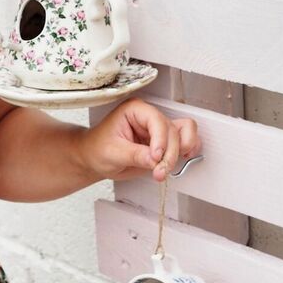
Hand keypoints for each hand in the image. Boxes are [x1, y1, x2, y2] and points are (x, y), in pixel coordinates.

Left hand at [76, 98, 201, 182]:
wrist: (94, 159)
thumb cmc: (98, 149)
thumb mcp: (113, 153)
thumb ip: (135, 155)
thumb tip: (155, 160)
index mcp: (135, 111)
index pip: (156, 120)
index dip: (160, 140)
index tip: (156, 157)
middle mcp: (149, 117)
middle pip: (172, 130)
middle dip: (169, 153)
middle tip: (159, 171)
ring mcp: (158, 130)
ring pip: (184, 132)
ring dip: (180, 151)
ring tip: (168, 167)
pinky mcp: (164, 143)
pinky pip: (184, 141)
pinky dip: (188, 150)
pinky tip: (183, 159)